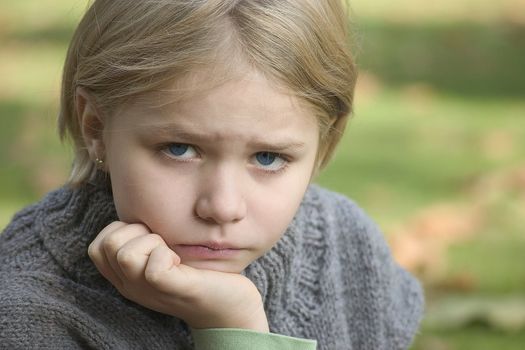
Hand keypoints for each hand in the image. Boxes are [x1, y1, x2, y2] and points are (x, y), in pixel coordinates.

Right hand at [88, 221, 268, 331]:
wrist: (228, 307)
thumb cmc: (198, 273)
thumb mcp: (163, 255)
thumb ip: (145, 239)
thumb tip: (140, 203)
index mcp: (126, 277)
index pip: (97, 247)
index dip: (120, 230)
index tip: (148, 235)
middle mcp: (131, 286)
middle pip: (107, 246)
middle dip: (135, 231)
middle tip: (162, 242)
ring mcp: (150, 291)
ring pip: (125, 255)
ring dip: (152, 242)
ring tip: (170, 252)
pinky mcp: (173, 291)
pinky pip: (153, 269)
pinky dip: (166, 256)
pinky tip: (180, 262)